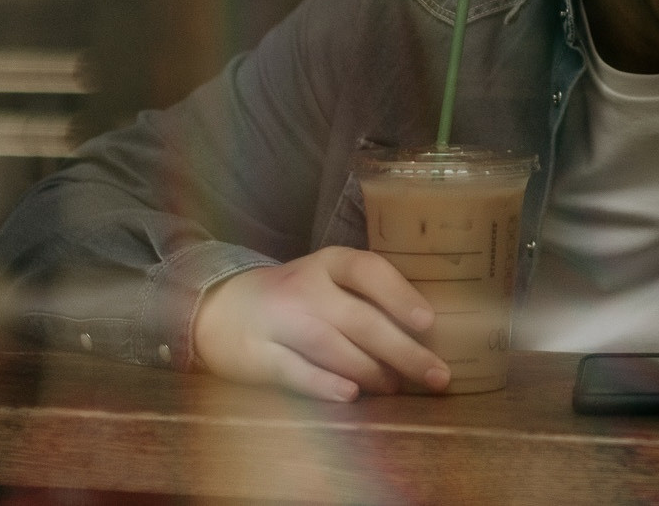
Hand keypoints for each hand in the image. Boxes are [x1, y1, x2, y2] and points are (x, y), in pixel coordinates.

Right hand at [192, 247, 449, 399]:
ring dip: (372, 372)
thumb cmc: (294, 299)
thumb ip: (366, 298)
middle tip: (437, 376)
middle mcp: (304, 287)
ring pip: (333, 346)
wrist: (220, 308)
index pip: (369, 270)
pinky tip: (350, 395)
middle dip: (403, 351)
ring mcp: (279, 320)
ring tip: (397, 389)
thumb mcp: (327, 282)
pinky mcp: (257, 355)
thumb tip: (425, 336)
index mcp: (328, 263)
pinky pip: (295, 371)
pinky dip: (324, 384)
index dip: (401, 296)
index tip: (429, 323)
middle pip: (360, 319)